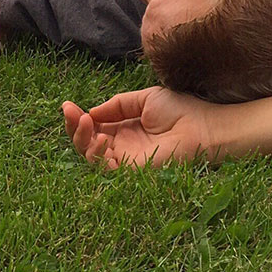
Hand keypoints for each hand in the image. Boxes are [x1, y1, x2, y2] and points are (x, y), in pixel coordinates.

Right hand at [63, 87, 216, 168]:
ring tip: (85, 121)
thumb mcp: (143, 99)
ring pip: (90, 156)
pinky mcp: (133, 171)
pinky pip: (106, 169)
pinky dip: (97, 155)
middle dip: (73, 127)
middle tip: (69, 112)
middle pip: (86, 142)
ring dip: (81, 139)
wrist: (204, 128)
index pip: (93, 127)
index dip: (77, 118)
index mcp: (124, 129)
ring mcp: (126, 159)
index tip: (67, 106)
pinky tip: (103, 138)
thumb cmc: (181, 111)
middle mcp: (122, 146)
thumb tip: (91, 112)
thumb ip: (117, 105)